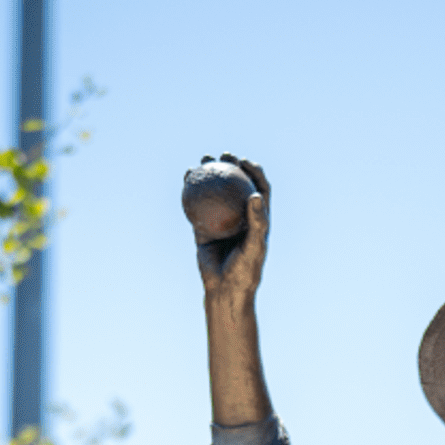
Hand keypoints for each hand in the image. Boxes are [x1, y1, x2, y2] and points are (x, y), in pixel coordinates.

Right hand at [198, 155, 274, 426]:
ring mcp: (222, 220)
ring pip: (215, 192)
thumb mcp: (254, 247)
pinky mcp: (205, 227)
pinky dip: (191, 192)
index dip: (254, 171)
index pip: (259, 188)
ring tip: (202, 161)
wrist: (224, 289)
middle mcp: (241, 216)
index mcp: (258, 218)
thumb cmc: (244, 271)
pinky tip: (185, 179)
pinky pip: (197, 205)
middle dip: (231, 164)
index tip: (244, 161)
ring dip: (209, 173)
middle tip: (222, 155)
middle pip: (236, 184)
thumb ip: (258, 222)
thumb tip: (256, 196)